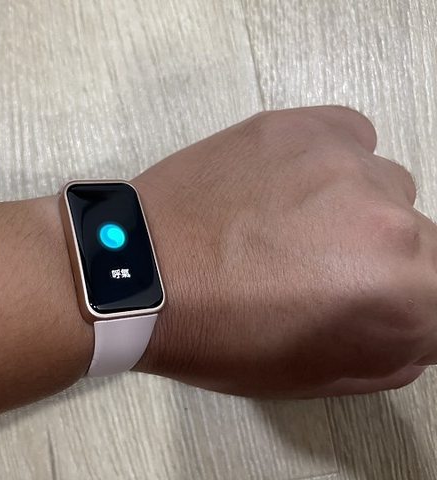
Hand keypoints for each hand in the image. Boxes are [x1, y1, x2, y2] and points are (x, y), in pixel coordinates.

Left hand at [133, 106, 434, 397]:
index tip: (367, 306)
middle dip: (378, 262)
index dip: (403, 307)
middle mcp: (391, 222)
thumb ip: (388, 352)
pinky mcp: (303, 126)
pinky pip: (351, 137)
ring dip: (351, 210)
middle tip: (314, 270)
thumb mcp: (312, 374)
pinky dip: (330, 162)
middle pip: (420, 241)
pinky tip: (286, 185)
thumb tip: (412, 322)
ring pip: (384, 186)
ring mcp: (345, 165)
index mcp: (403, 295)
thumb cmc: (216, 334)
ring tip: (286, 225)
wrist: (139, 271)